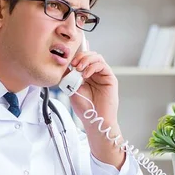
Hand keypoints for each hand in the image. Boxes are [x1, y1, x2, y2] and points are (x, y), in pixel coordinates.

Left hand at [67, 50, 124, 168]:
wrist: (94, 119)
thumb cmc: (84, 108)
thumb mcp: (71, 89)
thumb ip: (69, 77)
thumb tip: (64, 65)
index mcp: (86, 75)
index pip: (83, 59)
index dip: (76, 56)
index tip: (68, 60)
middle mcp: (95, 74)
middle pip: (90, 55)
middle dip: (81, 56)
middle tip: (73, 63)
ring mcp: (103, 75)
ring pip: (97, 57)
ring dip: (86, 60)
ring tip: (78, 68)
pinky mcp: (110, 78)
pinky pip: (102, 65)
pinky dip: (92, 67)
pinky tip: (85, 75)